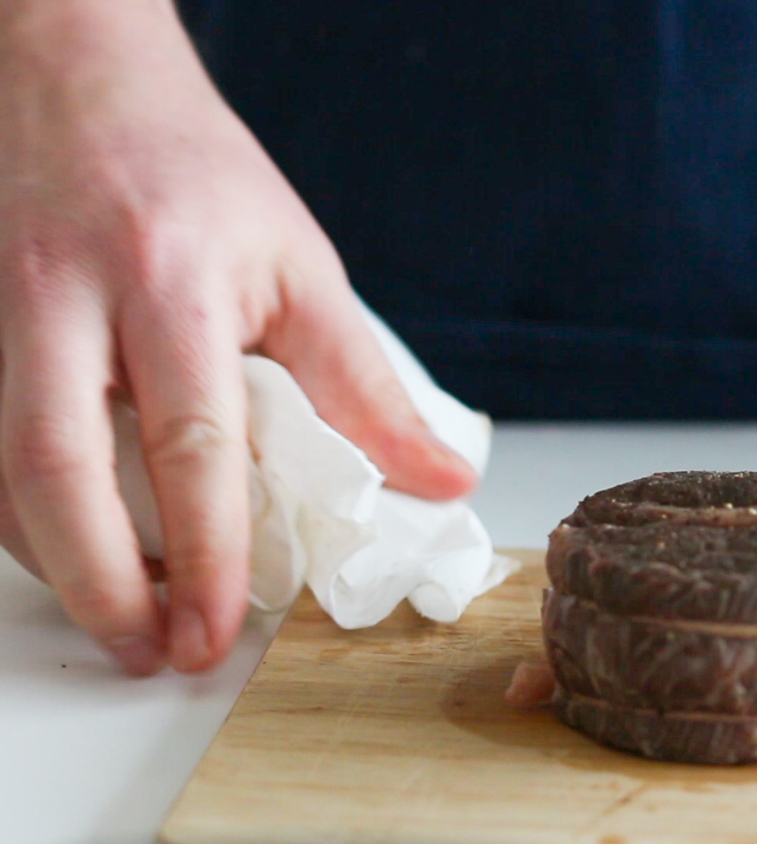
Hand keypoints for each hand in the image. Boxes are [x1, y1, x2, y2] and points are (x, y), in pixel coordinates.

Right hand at [0, 0, 475, 674]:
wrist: (80, 79)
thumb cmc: (197, 174)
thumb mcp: (304, 268)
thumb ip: (367, 386)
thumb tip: (439, 481)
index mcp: (171, 281)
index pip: (190, 441)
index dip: (205, 551)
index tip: (221, 627)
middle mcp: (67, 299)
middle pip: (58, 471)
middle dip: (103, 585)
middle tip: (156, 652)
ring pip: (1, 469)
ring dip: (56, 564)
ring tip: (122, 622)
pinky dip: (23, 517)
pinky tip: (73, 552)